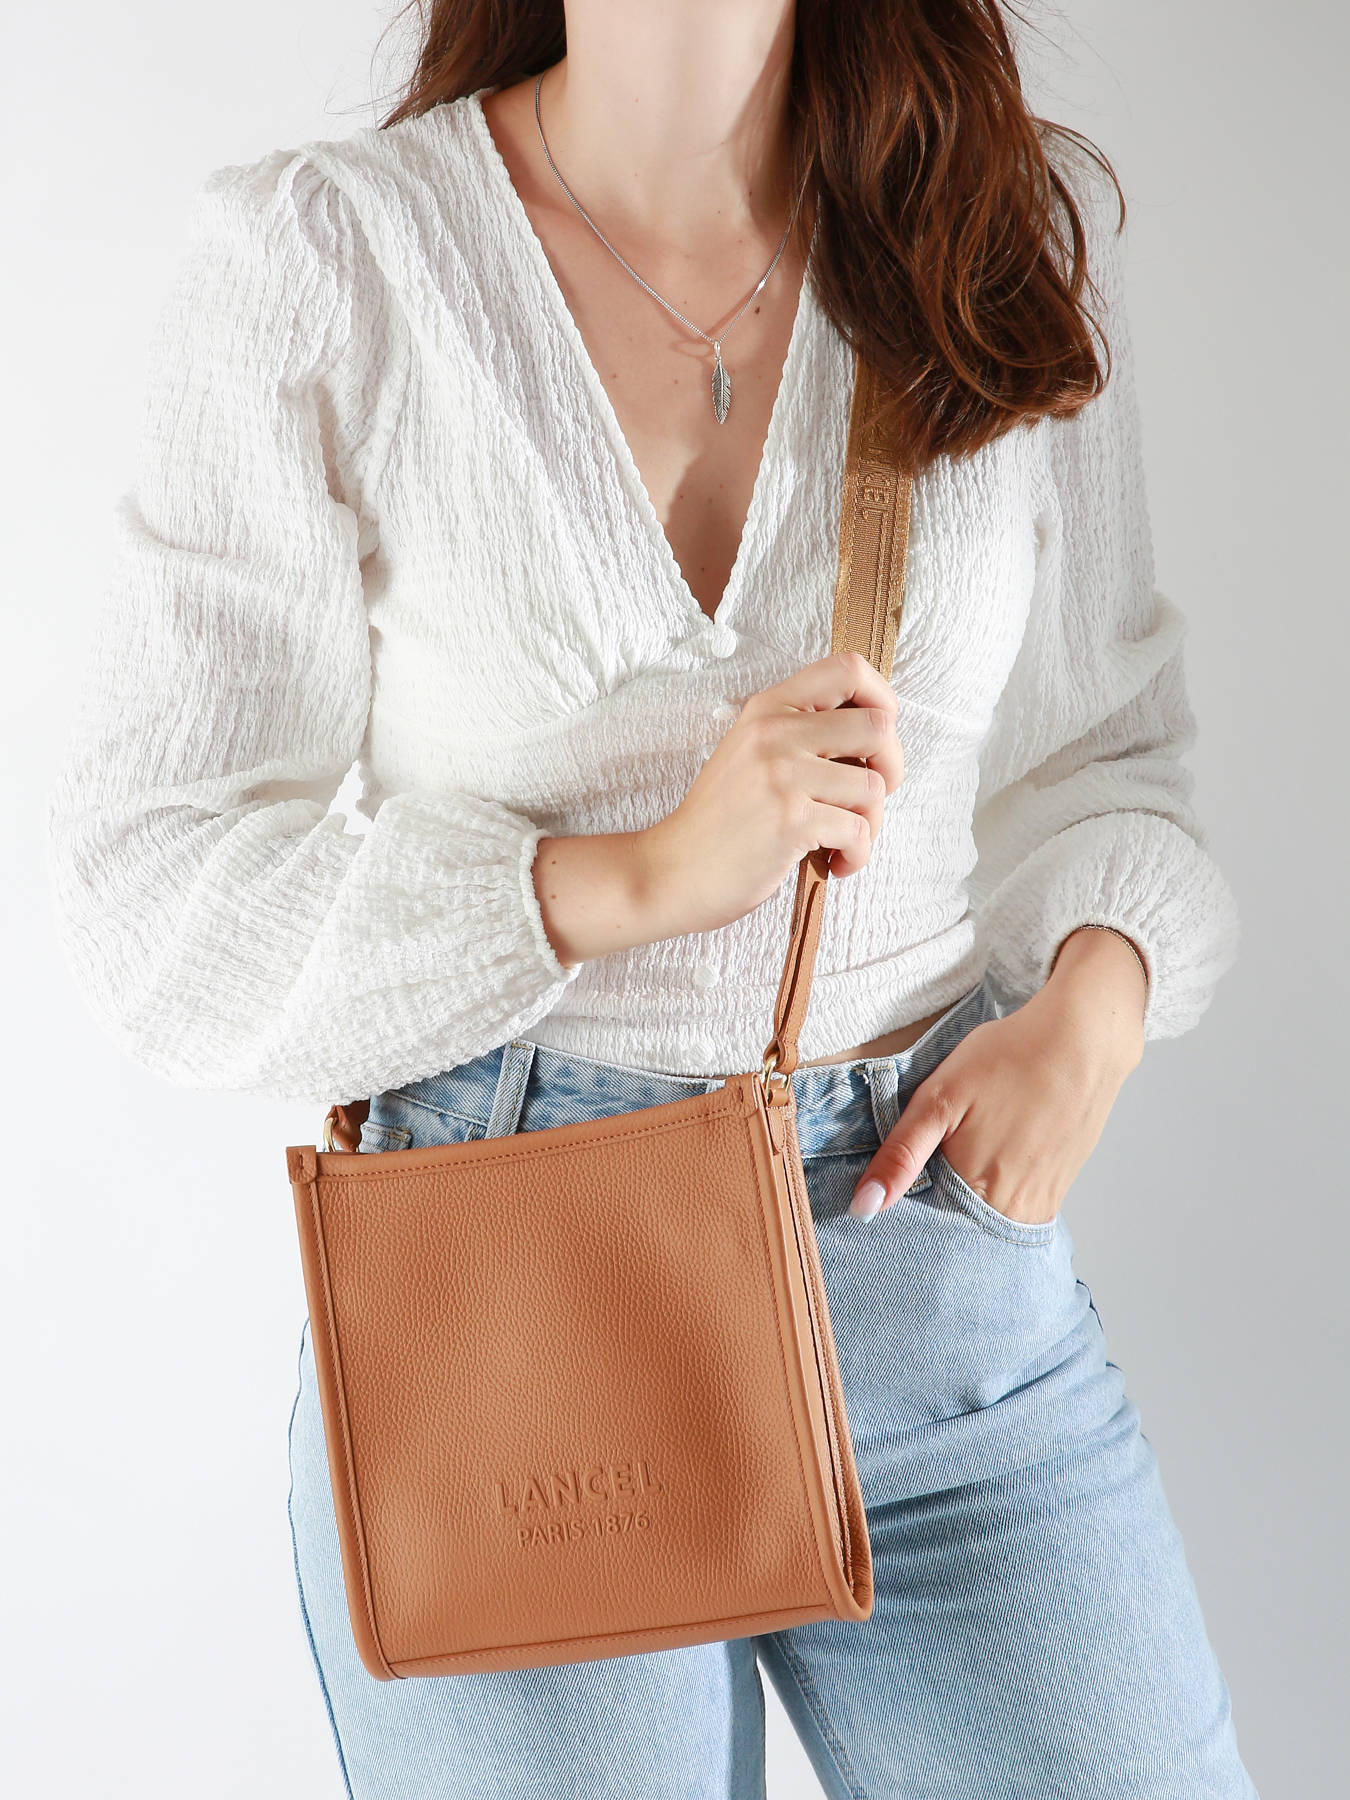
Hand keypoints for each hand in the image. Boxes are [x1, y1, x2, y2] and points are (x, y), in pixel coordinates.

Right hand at [635, 650, 905, 939]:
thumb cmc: (721, 820)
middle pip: (879, 726)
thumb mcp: (750, 752)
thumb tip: (876, 733)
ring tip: (843, 841)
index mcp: (769, 708)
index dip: (882, 697)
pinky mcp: (791, 821)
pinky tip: (835, 863)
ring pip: (874, 787)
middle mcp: (775, 733)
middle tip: (868, 798)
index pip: (848, 668)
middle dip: (891, 767)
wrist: (673, 870)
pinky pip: (859, 832)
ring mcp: (783, 776)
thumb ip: (800, 733)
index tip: (878, 738)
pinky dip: (857, 855)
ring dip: (871, 824)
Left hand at [848, 931, 1146, 1221]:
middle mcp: (1010, 1210)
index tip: (898, 1183)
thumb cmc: (1009, 1060)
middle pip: (957, 1230)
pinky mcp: (1057, 1190)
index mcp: (972, 1191)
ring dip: (967, 1204)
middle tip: (938, 1159)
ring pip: (985, 1222)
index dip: (905, 1205)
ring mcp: (1039, 1203)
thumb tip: (863, 1208)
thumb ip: (901, 1155)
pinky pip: (1015, 1211)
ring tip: (969, 1151)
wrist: (1083, 1040)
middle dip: (935, 1210)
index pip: (923, 1228)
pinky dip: (996, 1196)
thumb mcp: (939, 1099)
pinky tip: (994, 1157)